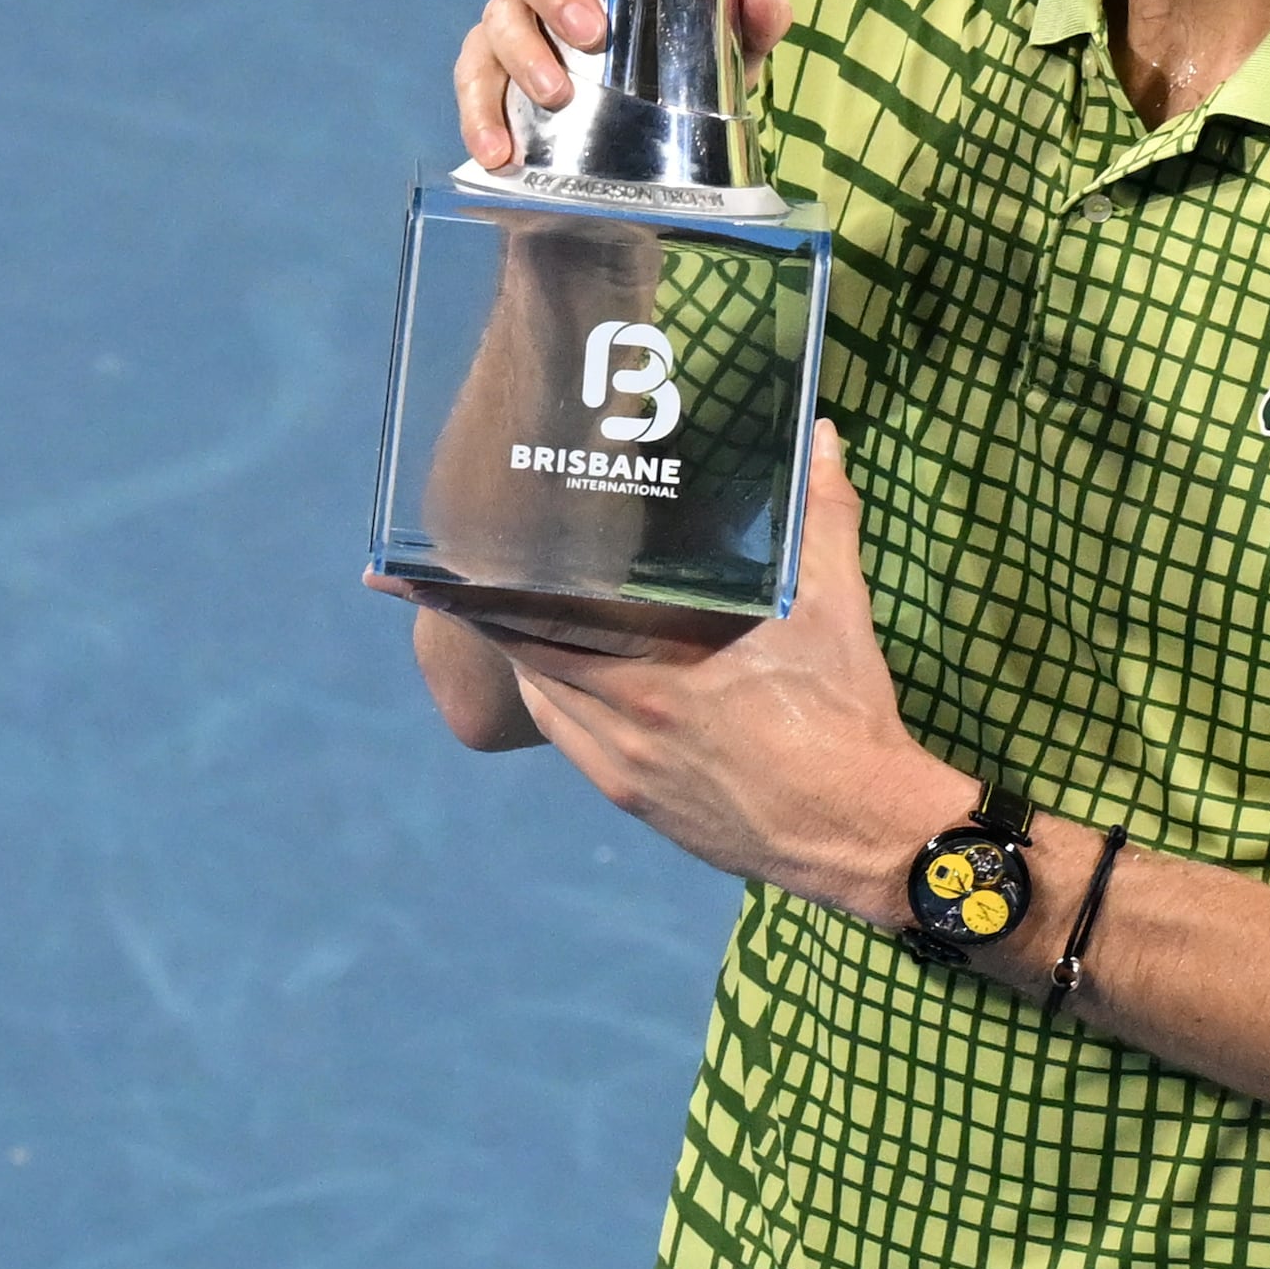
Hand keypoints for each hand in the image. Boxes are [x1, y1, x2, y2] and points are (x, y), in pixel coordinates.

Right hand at [454, 0, 797, 171]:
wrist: (656, 155)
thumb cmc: (688, 72)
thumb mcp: (731, 51)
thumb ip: (751, 21)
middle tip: (593, 32)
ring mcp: (514, 22)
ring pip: (497, 14)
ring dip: (525, 52)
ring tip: (558, 96)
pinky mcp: (493, 76)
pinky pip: (473, 82)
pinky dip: (480, 115)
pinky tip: (500, 150)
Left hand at [470, 423, 959, 927]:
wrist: (864, 832)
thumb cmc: (846, 718)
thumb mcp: (837, 608)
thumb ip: (822, 514)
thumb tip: (824, 436)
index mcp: (650, 675)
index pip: (529, 628)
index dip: (468, 600)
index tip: (406, 580)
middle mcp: (621, 728)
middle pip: (527, 667)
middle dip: (494, 624)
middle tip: (465, 585)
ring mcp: (627, 774)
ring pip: (551, 710)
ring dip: (534, 666)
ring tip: (520, 623)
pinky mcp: (646, 807)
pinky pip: (582, 748)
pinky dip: (570, 709)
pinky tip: (584, 683)